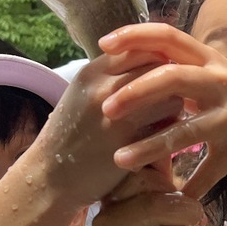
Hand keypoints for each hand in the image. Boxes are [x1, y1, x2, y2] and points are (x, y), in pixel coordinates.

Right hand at [30, 46, 187, 206]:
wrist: (51, 178)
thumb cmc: (72, 136)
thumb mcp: (84, 95)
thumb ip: (113, 77)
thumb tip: (156, 60)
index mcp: (92, 72)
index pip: (140, 47)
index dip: (158, 59)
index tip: (163, 74)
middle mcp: (104, 87)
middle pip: (160, 67)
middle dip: (172, 80)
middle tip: (172, 97)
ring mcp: (118, 115)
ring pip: (171, 96)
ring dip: (176, 106)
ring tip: (166, 119)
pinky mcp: (130, 142)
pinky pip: (168, 127)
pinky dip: (171, 131)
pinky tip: (163, 139)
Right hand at [93, 165, 204, 225]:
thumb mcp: (159, 193)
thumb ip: (159, 162)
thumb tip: (166, 117)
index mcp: (110, 196)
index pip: (141, 175)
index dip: (166, 183)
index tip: (171, 191)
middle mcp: (104, 221)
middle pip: (156, 203)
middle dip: (185, 208)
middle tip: (192, 215)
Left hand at [97, 23, 226, 197]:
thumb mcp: (212, 75)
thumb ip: (179, 66)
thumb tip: (130, 54)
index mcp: (209, 59)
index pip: (169, 36)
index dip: (135, 36)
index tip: (104, 45)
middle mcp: (222, 82)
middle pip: (173, 78)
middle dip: (135, 93)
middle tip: (105, 110)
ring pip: (185, 132)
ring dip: (150, 148)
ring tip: (119, 160)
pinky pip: (209, 170)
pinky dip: (190, 186)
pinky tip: (169, 197)